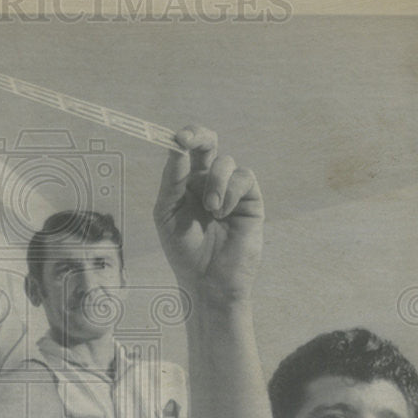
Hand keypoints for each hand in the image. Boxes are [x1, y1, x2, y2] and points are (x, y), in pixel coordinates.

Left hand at [153, 126, 263, 301]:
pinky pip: (244, 178)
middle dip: (199, 135)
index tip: (176, 138)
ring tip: (212, 210)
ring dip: (216, 182)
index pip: (185, 152)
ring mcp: (230, 190)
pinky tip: (223, 213)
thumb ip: (172, 181)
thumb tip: (175, 148)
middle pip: (208, 143)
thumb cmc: (183, 250)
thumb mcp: (167, 213)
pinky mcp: (250, 200)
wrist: (207, 281)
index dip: (182, 139)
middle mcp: (207, 182)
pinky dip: (231, 191)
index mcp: (185, 184)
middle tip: (188, 139)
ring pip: (225, 162)